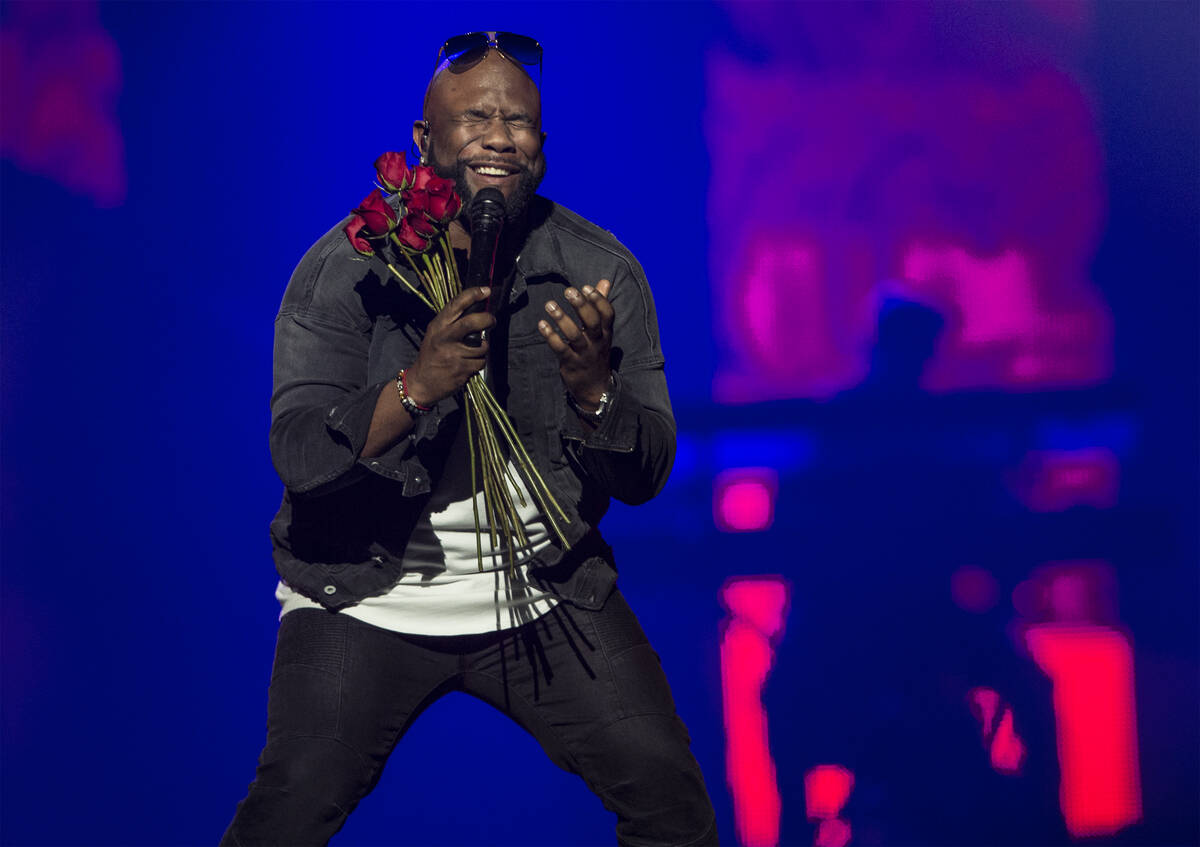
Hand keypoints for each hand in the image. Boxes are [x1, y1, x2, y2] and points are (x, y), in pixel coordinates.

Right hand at [404, 287, 494, 405]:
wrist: (421, 383)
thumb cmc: (431, 356)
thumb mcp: (435, 334)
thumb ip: (452, 323)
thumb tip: (476, 311)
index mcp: (438, 326)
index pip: (456, 304)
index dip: (473, 295)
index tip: (486, 290)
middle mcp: (445, 338)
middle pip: (472, 322)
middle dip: (487, 319)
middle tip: (492, 320)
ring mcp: (453, 354)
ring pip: (481, 346)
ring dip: (482, 349)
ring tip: (471, 353)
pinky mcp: (461, 369)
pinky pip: (480, 362)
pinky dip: (478, 363)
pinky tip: (468, 365)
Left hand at [538, 279, 613, 407]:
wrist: (595, 388)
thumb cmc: (596, 353)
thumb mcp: (602, 331)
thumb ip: (601, 305)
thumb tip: (605, 281)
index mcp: (606, 333)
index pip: (607, 314)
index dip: (598, 300)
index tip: (586, 287)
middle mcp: (597, 342)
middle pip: (593, 322)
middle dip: (581, 305)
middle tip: (568, 291)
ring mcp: (584, 354)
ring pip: (575, 335)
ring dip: (562, 318)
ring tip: (550, 304)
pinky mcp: (570, 363)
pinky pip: (560, 349)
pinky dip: (550, 336)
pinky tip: (541, 324)